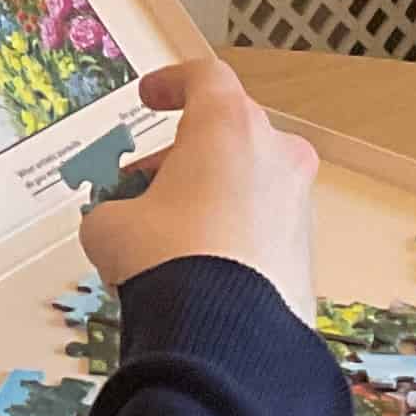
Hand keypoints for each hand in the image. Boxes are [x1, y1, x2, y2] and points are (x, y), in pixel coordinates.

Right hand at [78, 59, 321, 321]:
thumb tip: (114, 221)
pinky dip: (231, 230)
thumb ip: (112, 209)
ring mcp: (297, 202)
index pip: (204, 80)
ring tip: (165, 230)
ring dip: (209, 192)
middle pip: (227, 134)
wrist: (223, 336)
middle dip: (182, 154)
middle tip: (143, 182)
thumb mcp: (111, 226)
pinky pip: (261, 225)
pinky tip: (198, 262)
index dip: (171, 84)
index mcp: (228, 126)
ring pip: (248, 180)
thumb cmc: (163, 259)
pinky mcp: (305, 251)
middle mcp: (275, 154)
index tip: (149, 97)